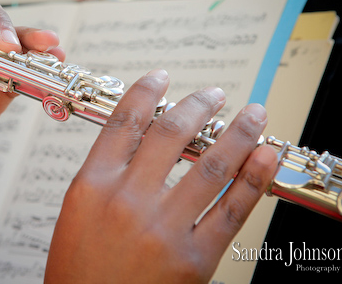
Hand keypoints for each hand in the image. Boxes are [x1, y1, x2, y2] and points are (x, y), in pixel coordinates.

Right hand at [45, 69, 277, 282]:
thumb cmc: (80, 269)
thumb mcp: (78, 213)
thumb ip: (107, 174)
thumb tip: (143, 139)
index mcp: (92, 186)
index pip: (124, 122)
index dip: (147, 92)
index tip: (163, 77)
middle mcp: (127, 202)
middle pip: (170, 134)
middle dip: (198, 105)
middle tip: (215, 93)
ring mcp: (162, 229)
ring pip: (210, 165)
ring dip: (238, 132)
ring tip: (253, 113)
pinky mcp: (193, 260)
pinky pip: (230, 211)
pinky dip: (253, 179)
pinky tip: (263, 156)